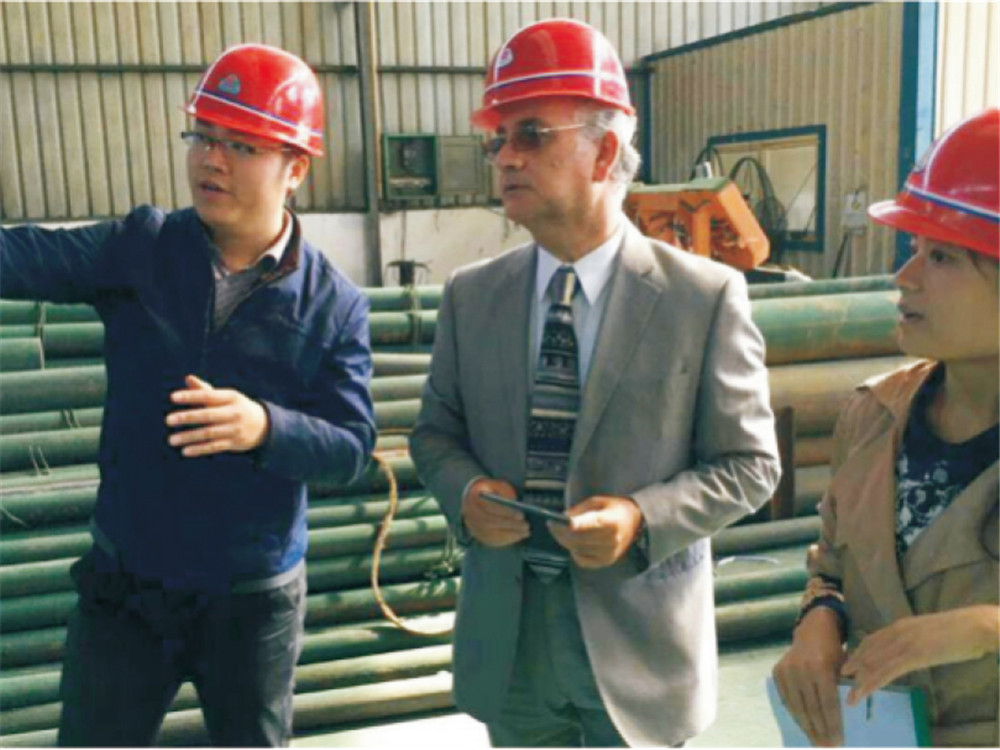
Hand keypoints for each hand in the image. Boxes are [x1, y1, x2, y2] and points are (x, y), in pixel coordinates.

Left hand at [165, 375, 269, 456]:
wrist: (263, 426)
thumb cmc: (236, 407)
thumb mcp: (226, 397)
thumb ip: (206, 390)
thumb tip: (188, 379)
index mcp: (231, 397)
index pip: (208, 395)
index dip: (191, 396)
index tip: (173, 397)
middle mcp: (234, 413)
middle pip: (208, 415)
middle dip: (187, 417)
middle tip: (168, 420)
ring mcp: (235, 429)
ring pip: (209, 433)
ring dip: (189, 437)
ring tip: (171, 440)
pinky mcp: (234, 443)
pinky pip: (214, 446)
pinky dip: (200, 449)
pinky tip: (185, 451)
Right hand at [462, 478, 529, 547]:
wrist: (474, 500)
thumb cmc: (491, 492)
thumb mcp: (498, 487)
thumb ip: (506, 494)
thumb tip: (521, 507)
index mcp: (473, 498)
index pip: (490, 508)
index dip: (506, 513)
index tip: (521, 515)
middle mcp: (469, 514)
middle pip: (490, 523)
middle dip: (510, 525)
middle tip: (526, 526)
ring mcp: (472, 526)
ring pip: (491, 534)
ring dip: (510, 535)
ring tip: (526, 533)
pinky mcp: (477, 535)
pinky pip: (491, 541)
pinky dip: (506, 540)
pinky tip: (518, 537)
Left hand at [548, 495, 642, 567]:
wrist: (634, 522)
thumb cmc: (613, 509)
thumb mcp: (597, 501)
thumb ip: (579, 510)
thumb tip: (561, 518)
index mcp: (610, 521)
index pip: (586, 525)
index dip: (568, 524)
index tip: (554, 520)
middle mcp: (611, 539)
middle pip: (578, 539)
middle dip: (560, 532)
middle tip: (551, 524)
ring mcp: (609, 552)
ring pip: (577, 549)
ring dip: (564, 541)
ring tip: (559, 532)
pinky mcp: (606, 561)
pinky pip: (582, 560)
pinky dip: (574, 552)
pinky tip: (573, 544)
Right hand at [772, 607, 845, 746]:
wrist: (813, 631)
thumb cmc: (834, 652)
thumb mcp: (845, 667)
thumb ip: (845, 689)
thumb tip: (848, 721)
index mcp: (821, 666)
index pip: (827, 703)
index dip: (832, 724)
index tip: (838, 741)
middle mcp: (801, 668)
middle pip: (811, 708)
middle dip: (820, 730)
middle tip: (827, 747)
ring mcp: (787, 670)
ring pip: (797, 706)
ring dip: (807, 727)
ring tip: (816, 741)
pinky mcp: (777, 672)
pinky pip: (787, 700)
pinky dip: (796, 714)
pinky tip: (804, 726)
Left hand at [841, 605, 999, 705]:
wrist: (973, 626)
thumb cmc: (957, 631)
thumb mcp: (927, 633)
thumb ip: (913, 639)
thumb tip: (907, 650)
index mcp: (900, 625)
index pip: (872, 639)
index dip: (859, 652)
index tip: (849, 662)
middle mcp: (896, 632)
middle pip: (868, 651)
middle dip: (854, 666)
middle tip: (841, 678)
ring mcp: (903, 644)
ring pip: (874, 663)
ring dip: (860, 680)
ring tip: (850, 694)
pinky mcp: (913, 656)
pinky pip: (887, 671)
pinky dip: (873, 683)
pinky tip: (865, 691)